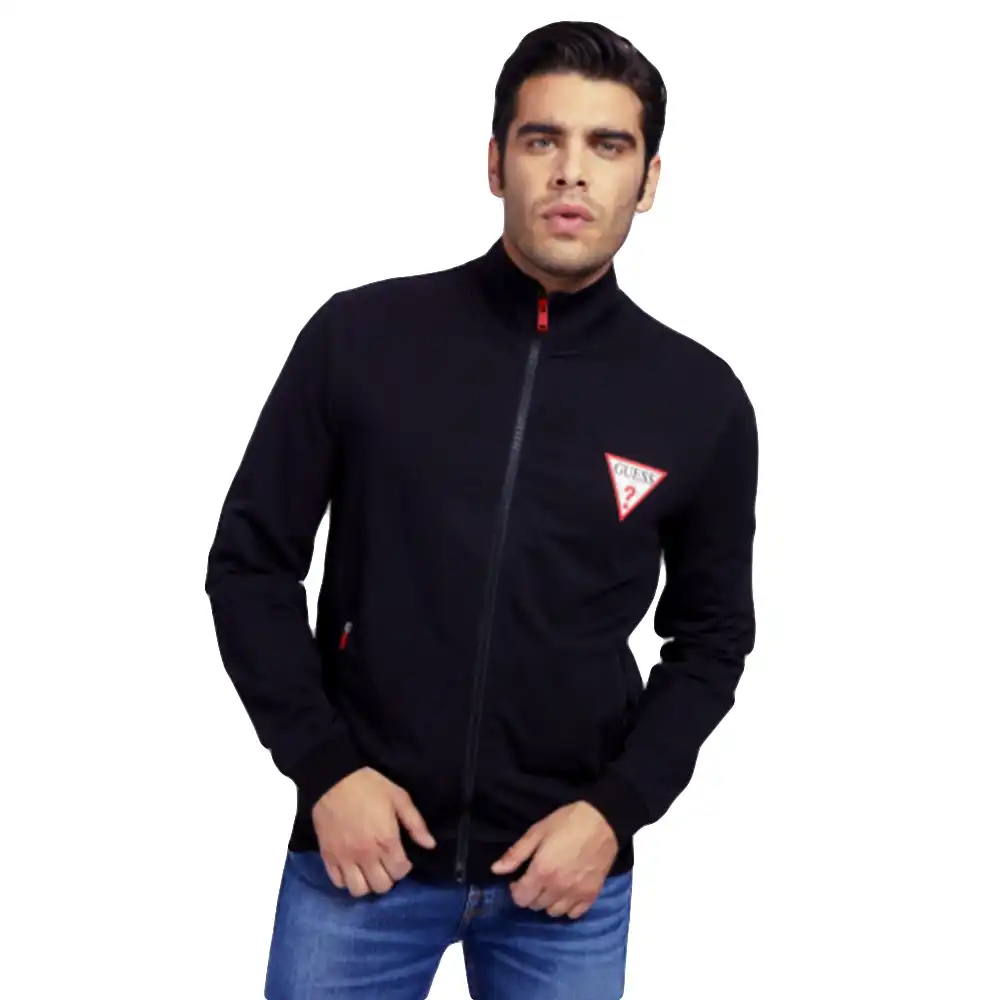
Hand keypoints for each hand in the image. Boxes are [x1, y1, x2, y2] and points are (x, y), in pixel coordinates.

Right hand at [311, 766, 435, 896]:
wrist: (333, 778)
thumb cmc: (369, 786)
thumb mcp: (399, 797)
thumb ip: (415, 824)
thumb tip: (430, 845)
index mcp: (386, 841)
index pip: (399, 872)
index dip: (403, 867)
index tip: (401, 857)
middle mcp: (366, 855)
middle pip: (380, 887)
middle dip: (387, 878)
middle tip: (385, 863)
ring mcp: (344, 858)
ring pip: (358, 890)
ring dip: (366, 883)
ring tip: (368, 869)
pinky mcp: (328, 857)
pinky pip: (337, 882)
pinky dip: (346, 880)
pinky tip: (351, 867)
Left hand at [490, 801, 618, 918]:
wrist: (603, 820)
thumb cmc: (567, 822)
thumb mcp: (538, 831)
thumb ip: (516, 853)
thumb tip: (496, 870)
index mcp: (542, 871)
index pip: (521, 899)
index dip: (516, 890)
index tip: (519, 879)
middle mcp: (558, 888)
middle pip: (536, 906)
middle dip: (531, 894)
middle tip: (536, 878)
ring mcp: (576, 894)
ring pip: (553, 912)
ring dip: (548, 902)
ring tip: (551, 885)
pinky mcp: (592, 895)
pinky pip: (574, 914)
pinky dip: (568, 907)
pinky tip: (567, 891)